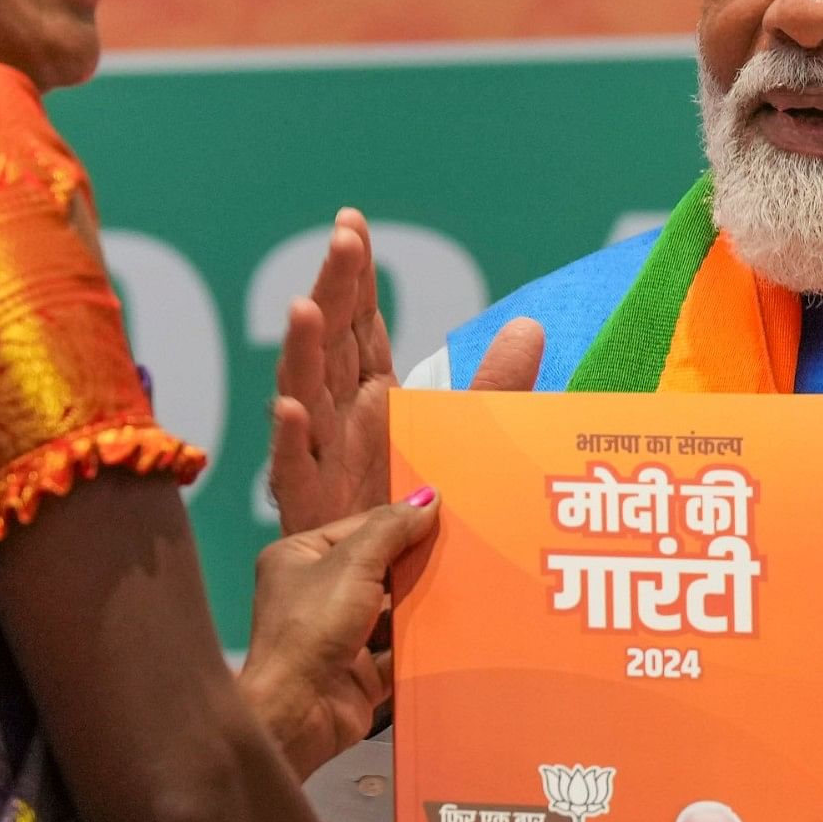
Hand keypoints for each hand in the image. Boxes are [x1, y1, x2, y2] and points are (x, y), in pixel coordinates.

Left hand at [239, 497, 436, 778]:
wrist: (298, 710)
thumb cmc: (310, 629)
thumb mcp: (353, 565)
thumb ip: (391, 529)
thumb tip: (427, 498)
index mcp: (300, 558)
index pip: (359, 529)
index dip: (399, 521)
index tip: (443, 514)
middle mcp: (317, 594)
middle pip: (379, 568)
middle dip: (415, 563)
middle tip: (461, 548)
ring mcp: (339, 635)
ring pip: (392, 610)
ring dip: (422, 602)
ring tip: (465, 584)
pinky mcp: (361, 671)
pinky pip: (399, 649)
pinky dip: (422, 641)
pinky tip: (454, 628)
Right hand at [259, 210, 546, 539]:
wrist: (398, 600)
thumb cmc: (423, 515)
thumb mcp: (467, 441)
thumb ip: (495, 388)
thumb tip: (531, 326)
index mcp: (372, 398)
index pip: (360, 325)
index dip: (353, 275)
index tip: (351, 221)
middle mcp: (341, 420)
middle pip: (331, 344)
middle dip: (335, 290)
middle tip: (344, 238)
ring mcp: (322, 461)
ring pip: (305, 397)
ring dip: (303, 352)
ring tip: (307, 307)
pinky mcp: (314, 510)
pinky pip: (296, 473)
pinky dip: (292, 441)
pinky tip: (292, 409)